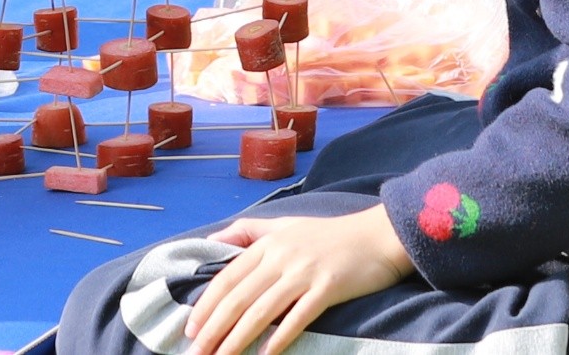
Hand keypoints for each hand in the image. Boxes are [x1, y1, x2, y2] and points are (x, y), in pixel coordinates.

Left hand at [184, 205, 417, 354]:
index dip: (206, 305)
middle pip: (238, 298)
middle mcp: (281, 256)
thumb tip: (214, 241)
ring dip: (237, 339)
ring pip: (261, 311)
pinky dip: (279, 338)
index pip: (227, 278)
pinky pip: (298, 317)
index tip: (191, 329)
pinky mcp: (327, 287)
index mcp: (267, 243)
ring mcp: (304, 272)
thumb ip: (249, 233)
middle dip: (214, 329)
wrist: (377, 235)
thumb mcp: (284, 226)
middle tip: (196, 353)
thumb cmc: (328, 235)